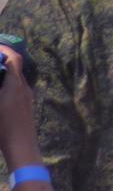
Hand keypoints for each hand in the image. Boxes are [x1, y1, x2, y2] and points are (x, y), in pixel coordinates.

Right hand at [0, 46, 41, 171]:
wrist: (22, 145)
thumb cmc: (4, 127)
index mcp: (16, 84)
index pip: (15, 59)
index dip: (6, 50)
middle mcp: (24, 87)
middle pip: (16, 67)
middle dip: (3, 60)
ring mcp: (27, 96)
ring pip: (16, 78)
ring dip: (5, 73)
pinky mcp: (26, 104)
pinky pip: (17, 88)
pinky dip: (8, 83)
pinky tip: (0, 89)